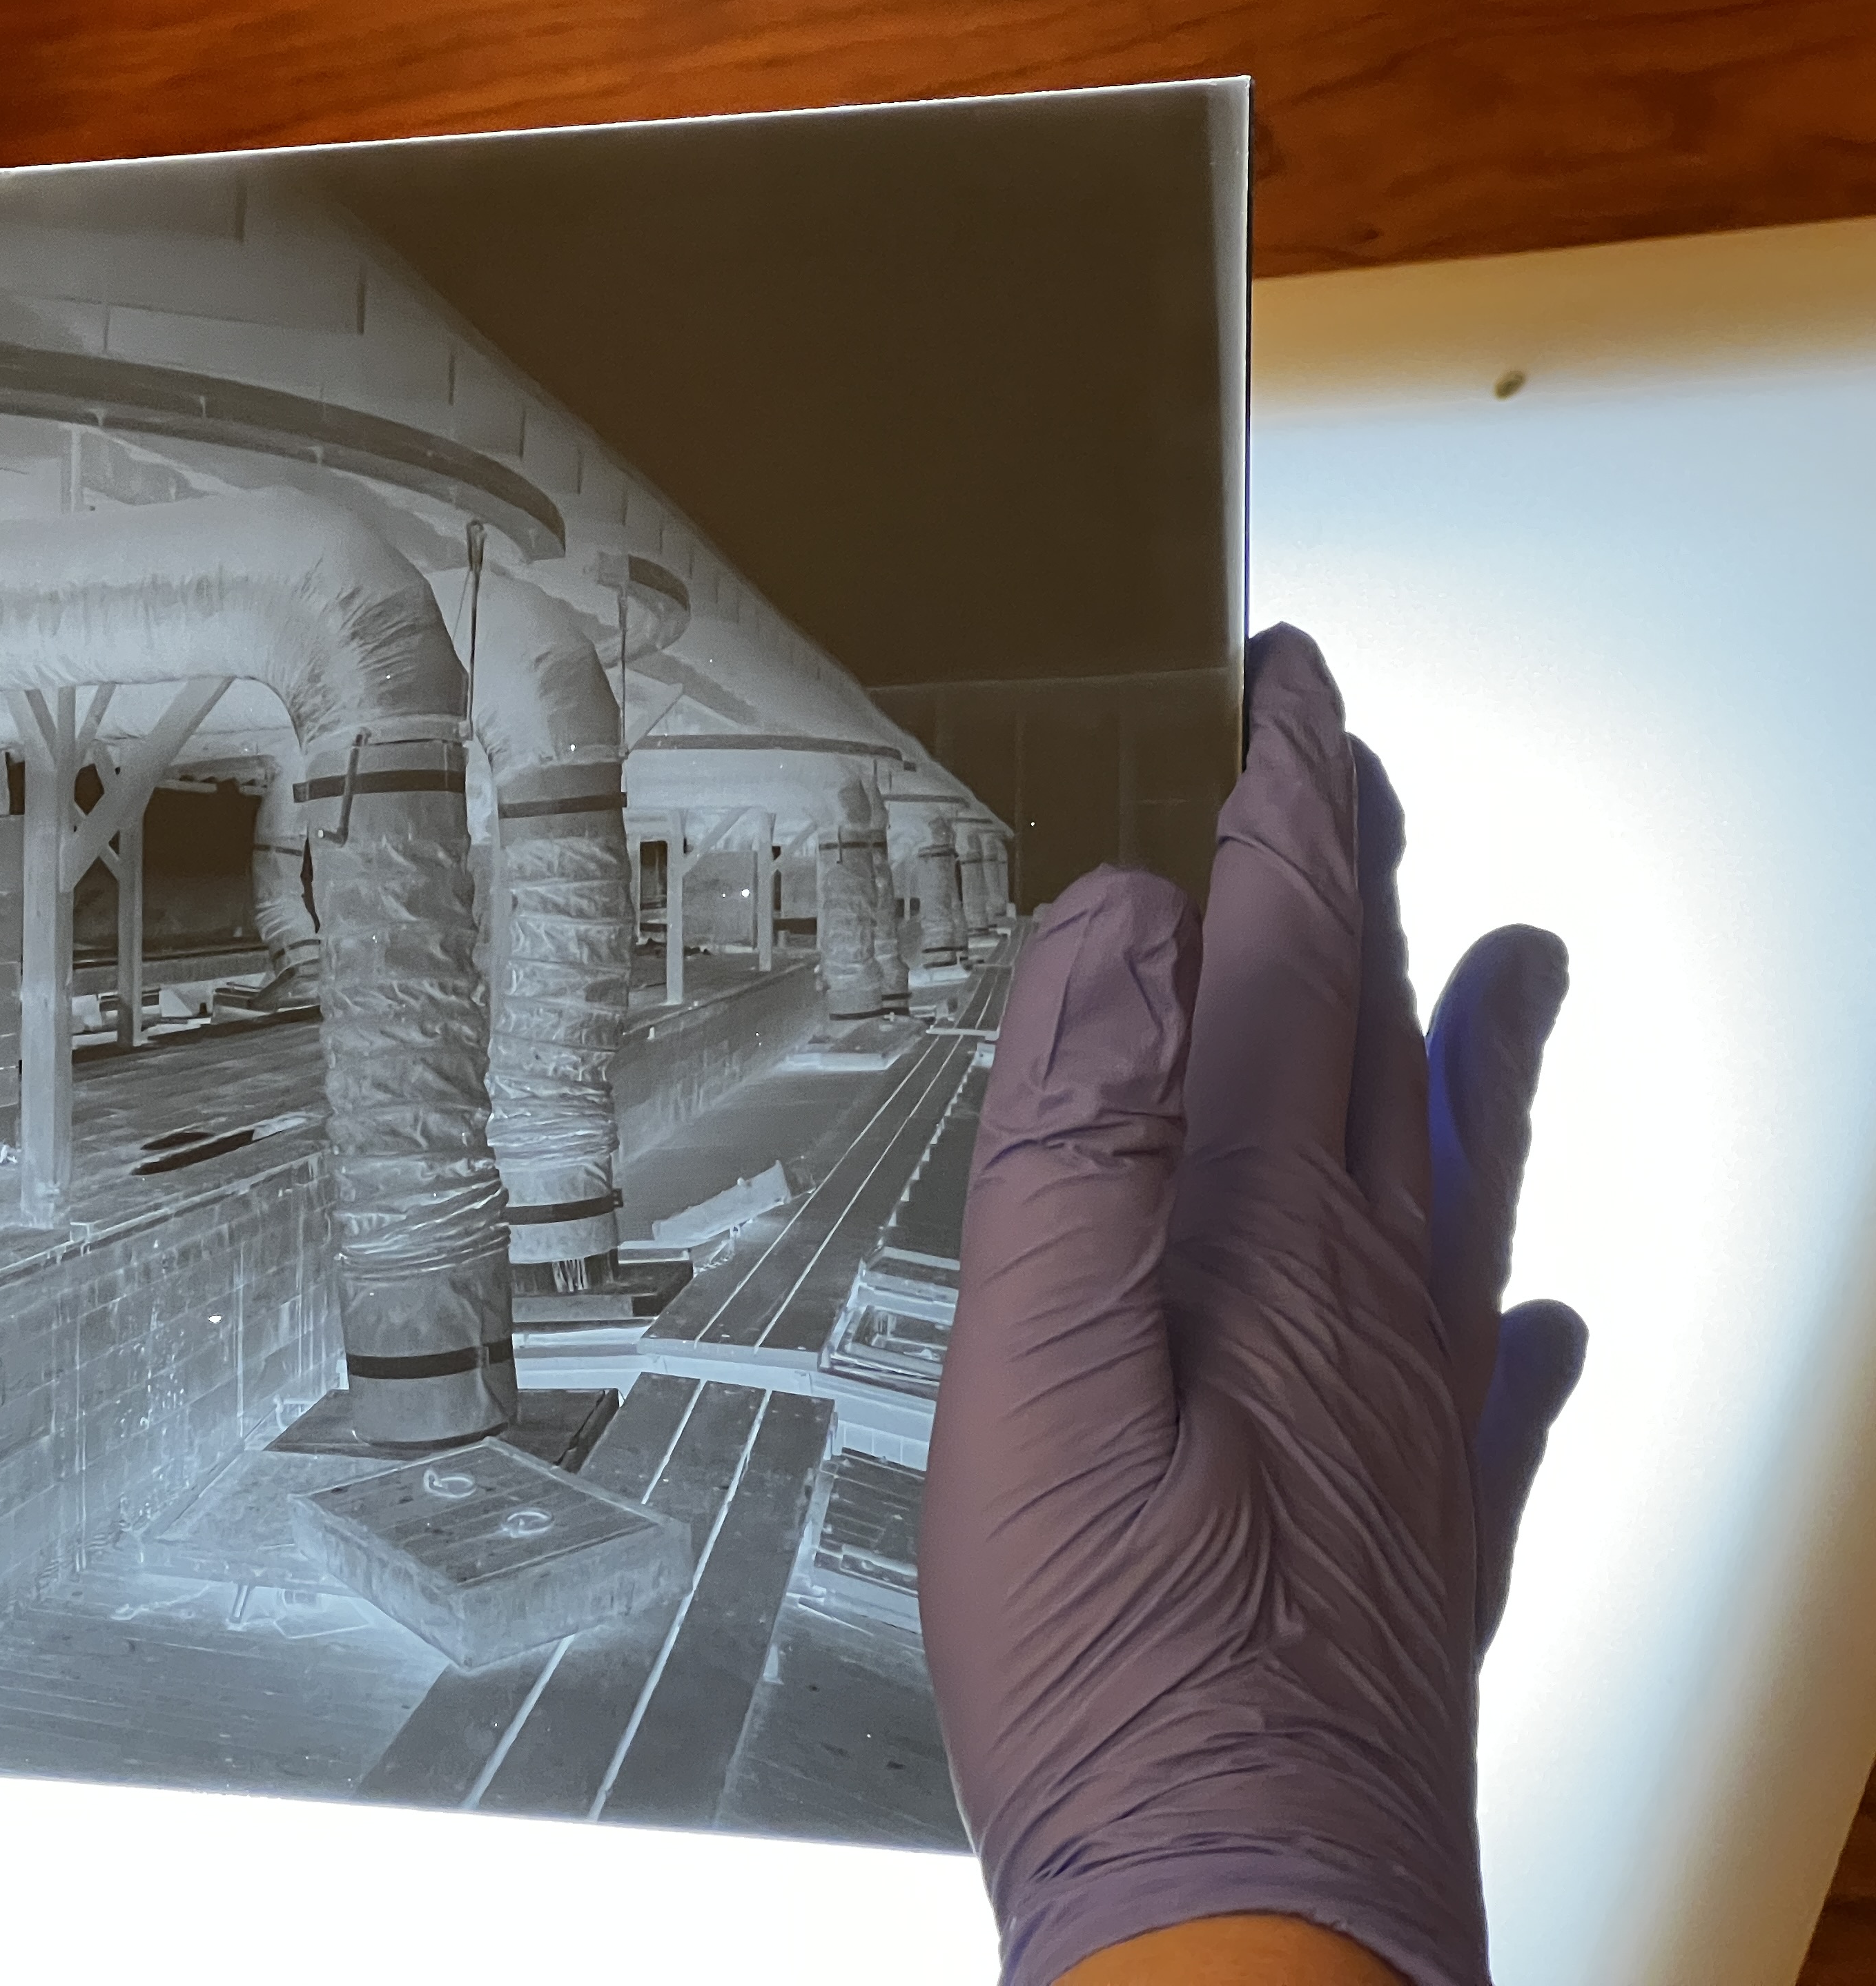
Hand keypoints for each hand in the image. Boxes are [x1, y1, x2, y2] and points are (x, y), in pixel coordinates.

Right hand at [919, 626, 1587, 1985]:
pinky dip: (1511, 1302)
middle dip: (1362, 873)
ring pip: (1460, 1170)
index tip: (1292, 695)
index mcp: (1270, 1232)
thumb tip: (1120, 928)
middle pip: (1383, 1028)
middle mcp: (1371, 1292)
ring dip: (1472, 1046)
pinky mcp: (1420, 1520)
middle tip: (1350, 770)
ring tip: (1509, 959)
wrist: (1245, 1898)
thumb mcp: (1028, 1369)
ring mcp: (1413, 1406)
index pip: (1297, 956)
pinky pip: (1496, 1371)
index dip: (1293, 806)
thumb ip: (1076, 1135)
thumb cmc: (1121, 1656)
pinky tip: (1532, 1308)